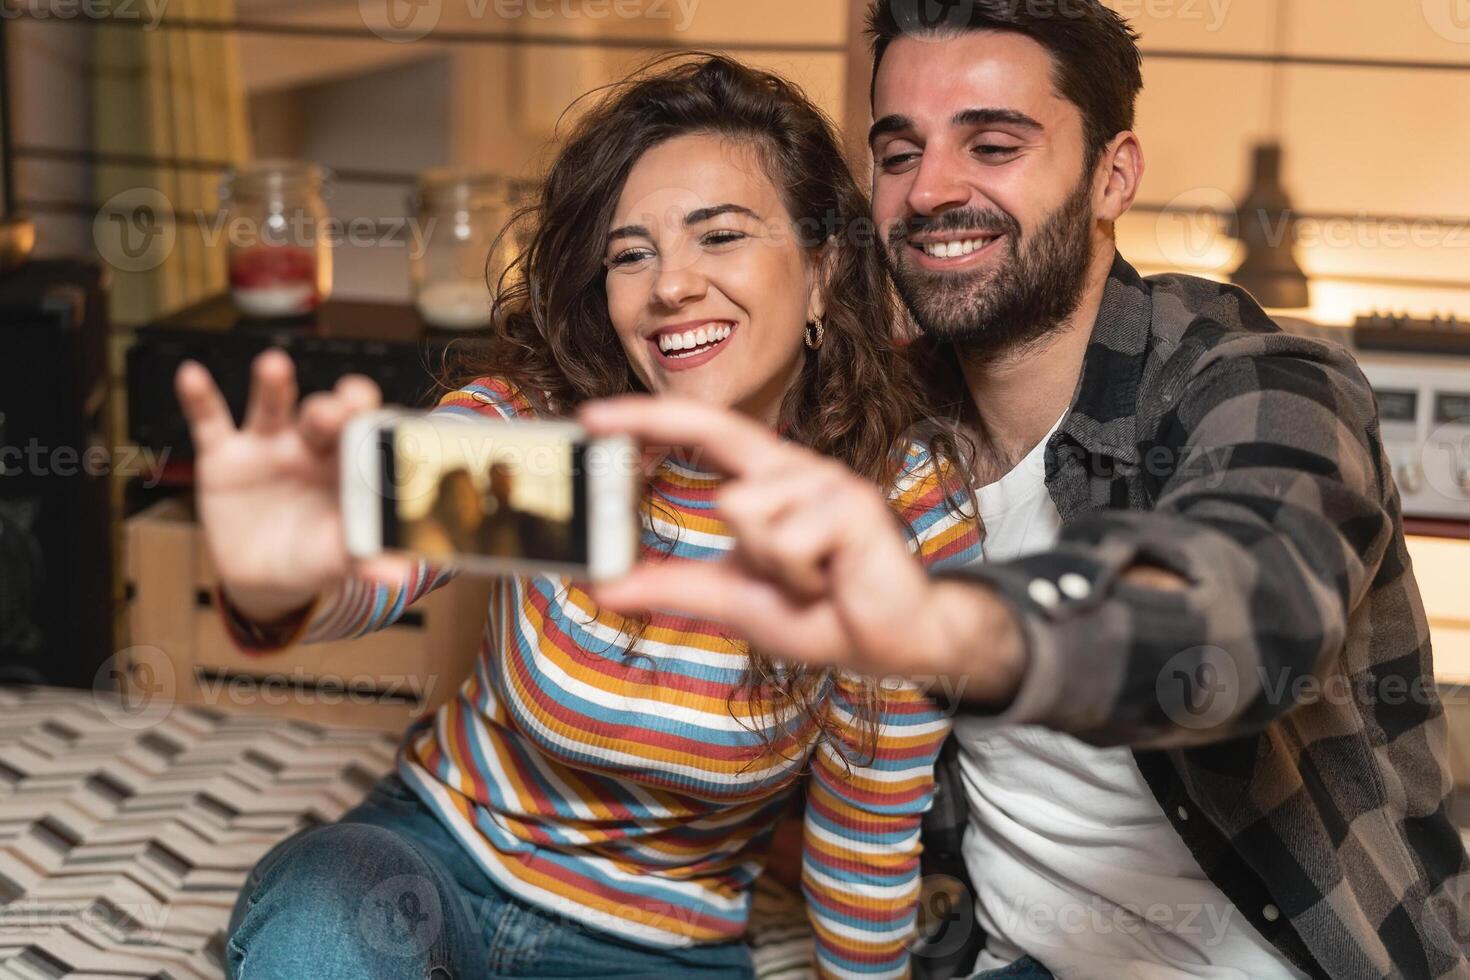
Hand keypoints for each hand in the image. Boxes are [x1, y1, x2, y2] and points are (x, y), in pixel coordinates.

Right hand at [175, 349, 412, 621]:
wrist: (264, 577)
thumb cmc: (315, 556)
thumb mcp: (338, 559)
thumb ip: (367, 560)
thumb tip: (402, 578)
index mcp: (348, 464)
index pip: (365, 431)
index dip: (373, 420)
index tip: (381, 417)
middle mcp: (311, 446)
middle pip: (323, 415)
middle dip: (331, 408)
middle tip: (339, 407)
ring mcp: (267, 446)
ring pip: (272, 407)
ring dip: (273, 384)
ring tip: (274, 365)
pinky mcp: (223, 456)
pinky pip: (210, 422)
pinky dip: (199, 398)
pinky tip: (191, 376)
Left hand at [580, 396, 1025, 703]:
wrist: (894, 643)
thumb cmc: (821, 611)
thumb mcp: (732, 597)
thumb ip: (672, 586)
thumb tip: (605, 586)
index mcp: (770, 481)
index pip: (707, 431)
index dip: (651, 417)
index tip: (592, 415)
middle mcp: (798, 468)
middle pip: (718, 436)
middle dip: (652, 425)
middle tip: (595, 429)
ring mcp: (828, 482)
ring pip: (742, 509)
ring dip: (767, 566)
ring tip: (808, 580)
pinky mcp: (852, 506)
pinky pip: (783, 541)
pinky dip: (797, 578)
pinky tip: (830, 582)